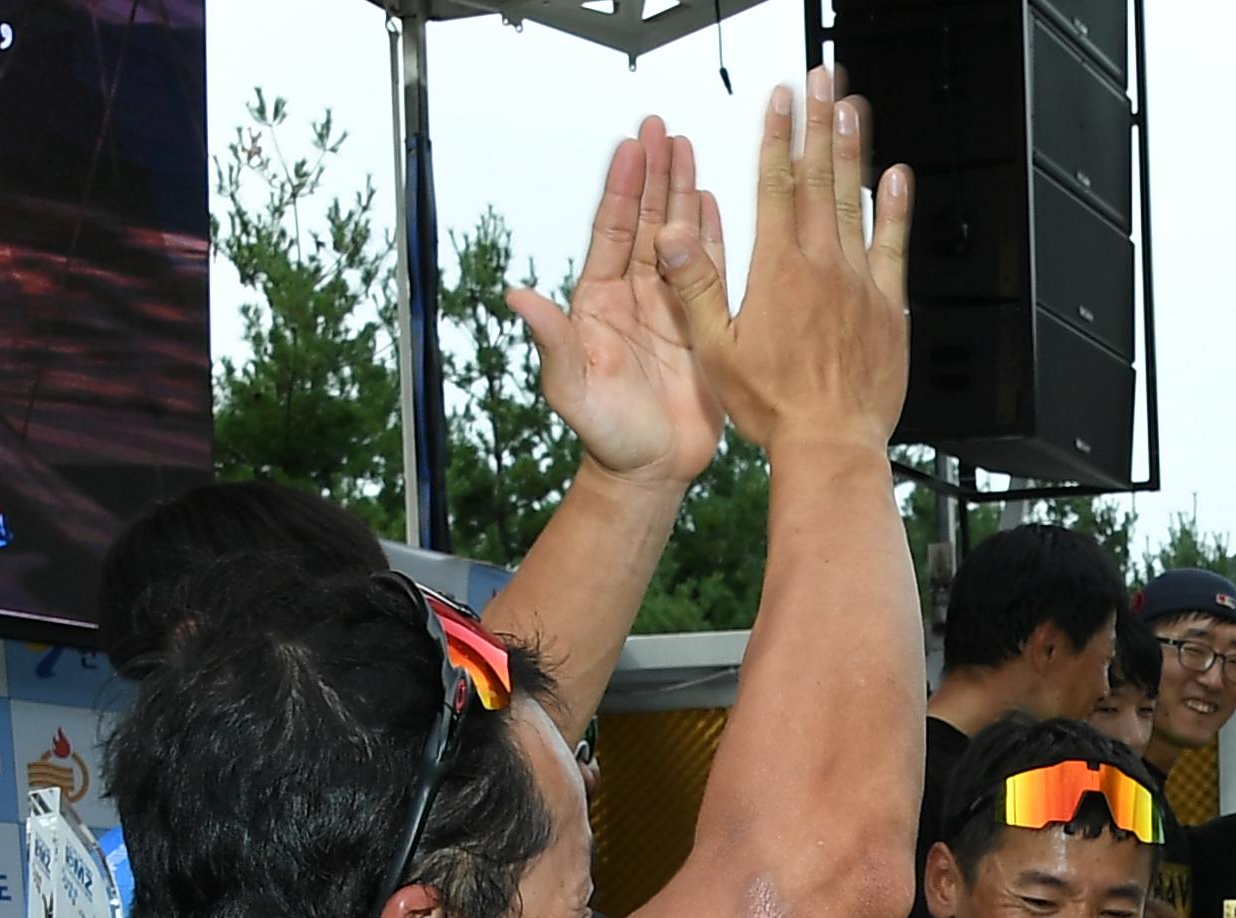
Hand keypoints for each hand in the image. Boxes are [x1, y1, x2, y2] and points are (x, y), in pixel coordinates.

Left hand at [514, 121, 725, 489]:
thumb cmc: (606, 435)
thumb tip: (517, 297)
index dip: (621, 188)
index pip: (610, 232)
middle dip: (654, 173)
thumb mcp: (570, 387)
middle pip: (645, 221)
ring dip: (684, 193)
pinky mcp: (702, 328)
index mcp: (600, 302)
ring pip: (677, 237)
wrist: (649, 471)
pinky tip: (717, 205)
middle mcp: (635, 296)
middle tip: (662, 128)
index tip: (630, 146)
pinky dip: (713, 237)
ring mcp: (670, 309)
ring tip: (690, 149)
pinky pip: (710, 273)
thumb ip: (551, 339)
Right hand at [665, 70, 911, 457]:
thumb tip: (672, 234)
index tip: (780, 101)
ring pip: (855, 203)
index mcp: (778, 271)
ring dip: (853, 152)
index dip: (777, 137)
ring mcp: (860, 284)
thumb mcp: (716, 349)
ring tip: (851, 109)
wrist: (831, 444)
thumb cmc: (775, 407)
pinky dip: (896, 209)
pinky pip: (894, 246)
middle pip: (817, 180)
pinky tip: (896, 177)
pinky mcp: (888, 307)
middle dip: (817, 125)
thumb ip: (695, 285)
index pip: (775, 186)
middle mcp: (822, 267)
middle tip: (820, 83)